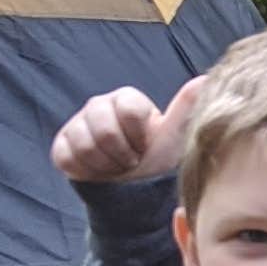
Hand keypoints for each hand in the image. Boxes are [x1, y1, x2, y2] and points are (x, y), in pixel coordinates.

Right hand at [50, 75, 202, 183]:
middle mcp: (99, 105)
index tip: (145, 146)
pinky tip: (98, 171)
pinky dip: (86, 171)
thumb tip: (205, 80)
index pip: (128, 109)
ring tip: (116, 166)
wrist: (132, 186)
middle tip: (131, 161)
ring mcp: (77, 124)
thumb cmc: (156, 156)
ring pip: (85, 146)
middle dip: (122, 154)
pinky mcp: (61, 144)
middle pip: (104, 131)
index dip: (138, 136)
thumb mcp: (174, 134)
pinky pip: (68, 158)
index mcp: (126, 99)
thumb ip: (186, 107)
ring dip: (106, 165)